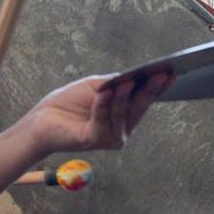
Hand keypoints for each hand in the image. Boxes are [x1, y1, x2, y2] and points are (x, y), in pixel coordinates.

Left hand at [23, 71, 173, 156]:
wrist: (43, 119)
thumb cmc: (70, 102)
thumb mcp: (97, 87)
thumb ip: (116, 84)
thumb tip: (135, 78)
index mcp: (125, 114)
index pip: (145, 99)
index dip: (158, 87)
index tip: (171, 73)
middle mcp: (123, 128)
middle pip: (139, 107)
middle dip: (150, 90)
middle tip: (159, 75)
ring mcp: (111, 136)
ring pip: (122, 112)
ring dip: (124, 96)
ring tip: (128, 81)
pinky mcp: (96, 140)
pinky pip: (102, 119)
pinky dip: (102, 104)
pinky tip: (104, 92)